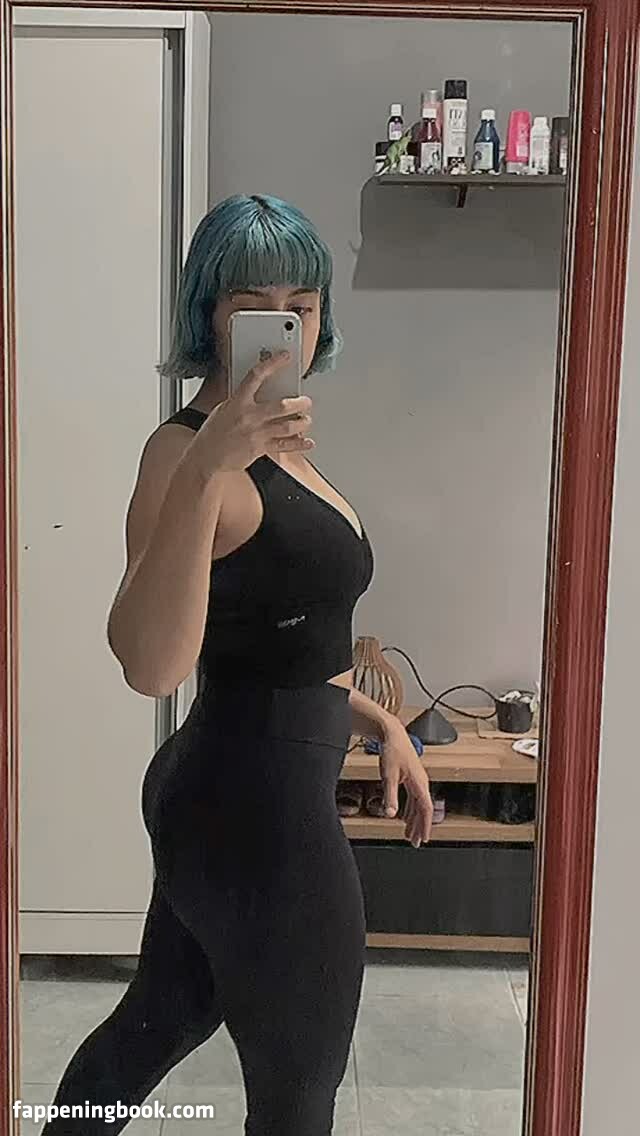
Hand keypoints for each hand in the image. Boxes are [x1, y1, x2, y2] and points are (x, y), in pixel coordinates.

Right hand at [188, 351, 313, 477]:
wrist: (205, 456)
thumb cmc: (212, 433)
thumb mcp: (223, 408)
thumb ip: (241, 400)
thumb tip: (258, 391)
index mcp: (238, 402)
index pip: (256, 376)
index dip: (273, 363)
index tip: (285, 357)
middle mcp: (249, 416)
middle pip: (281, 406)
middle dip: (299, 403)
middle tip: (306, 401)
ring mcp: (256, 433)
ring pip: (287, 426)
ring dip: (302, 423)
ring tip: (306, 420)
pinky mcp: (259, 449)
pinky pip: (284, 446)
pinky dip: (298, 444)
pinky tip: (307, 442)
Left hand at [378, 720, 433, 846]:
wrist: (392, 734)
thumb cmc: (392, 751)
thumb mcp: (388, 775)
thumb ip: (390, 796)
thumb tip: (390, 814)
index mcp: (419, 783)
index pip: (426, 809)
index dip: (425, 825)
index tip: (423, 838)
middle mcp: (421, 782)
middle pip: (423, 810)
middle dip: (419, 827)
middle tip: (415, 842)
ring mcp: (417, 780)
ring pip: (418, 805)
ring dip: (414, 820)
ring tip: (409, 834)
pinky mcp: (411, 778)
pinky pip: (414, 798)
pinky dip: (410, 810)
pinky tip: (404, 817)